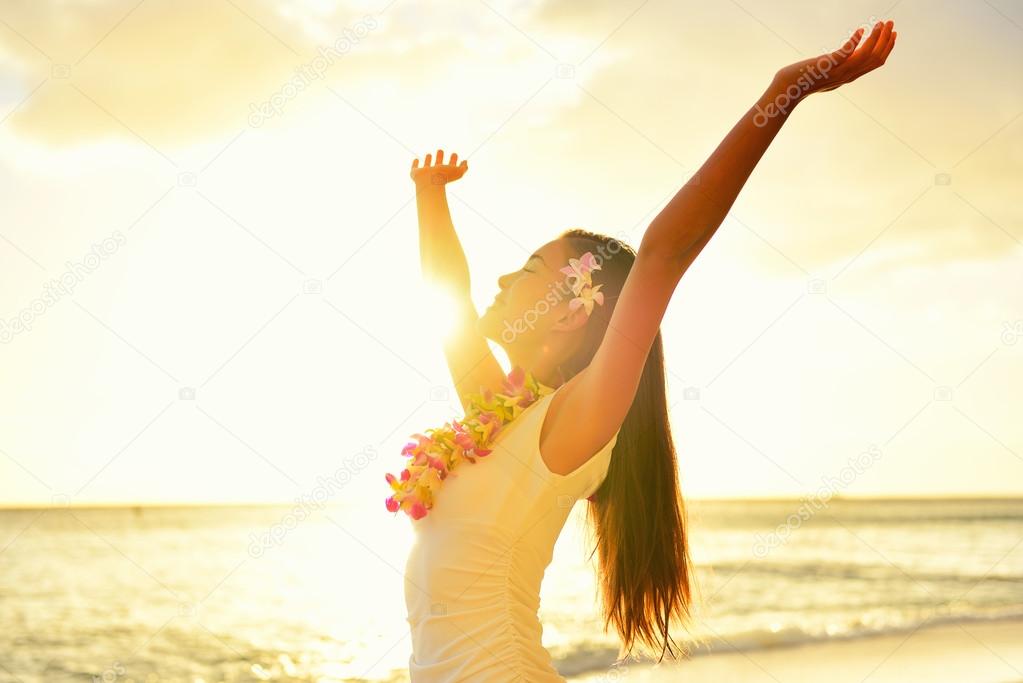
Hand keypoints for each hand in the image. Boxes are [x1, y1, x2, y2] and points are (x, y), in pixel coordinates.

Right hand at [410, 149, 467, 186]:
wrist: (429, 183)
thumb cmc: (444, 177)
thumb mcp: (458, 172)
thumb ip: (464, 168)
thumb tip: (465, 162)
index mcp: (445, 172)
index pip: (450, 166)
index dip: (453, 160)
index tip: (455, 154)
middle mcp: (435, 173)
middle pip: (438, 164)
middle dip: (440, 157)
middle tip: (440, 150)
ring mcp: (425, 174)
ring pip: (426, 166)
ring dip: (427, 160)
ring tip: (429, 154)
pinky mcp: (415, 174)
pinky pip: (414, 168)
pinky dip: (414, 164)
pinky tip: (416, 160)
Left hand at [773, 20, 896, 99]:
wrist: (785, 89)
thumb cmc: (803, 79)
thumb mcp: (827, 73)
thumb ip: (840, 64)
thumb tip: (848, 53)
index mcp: (848, 77)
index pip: (875, 63)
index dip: (887, 48)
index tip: (892, 34)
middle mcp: (846, 76)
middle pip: (875, 58)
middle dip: (886, 40)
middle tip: (890, 23)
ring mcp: (837, 72)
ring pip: (866, 56)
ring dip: (876, 38)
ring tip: (880, 24)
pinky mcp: (827, 66)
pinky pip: (846, 53)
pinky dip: (855, 41)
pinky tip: (859, 30)